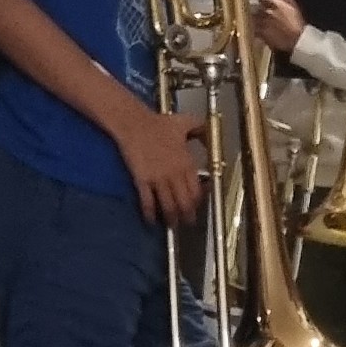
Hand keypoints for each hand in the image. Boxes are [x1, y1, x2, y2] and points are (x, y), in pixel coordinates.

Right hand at [119, 103, 206, 225]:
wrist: (134, 122)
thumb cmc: (160, 122)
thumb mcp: (187, 123)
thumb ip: (202, 131)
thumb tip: (211, 140)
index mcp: (187, 163)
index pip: (197, 191)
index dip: (198, 202)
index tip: (197, 205)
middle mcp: (175, 175)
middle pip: (185, 203)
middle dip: (187, 216)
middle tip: (187, 222)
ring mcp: (158, 179)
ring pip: (168, 206)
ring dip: (171, 218)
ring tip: (171, 224)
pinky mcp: (142, 180)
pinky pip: (147, 202)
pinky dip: (150, 214)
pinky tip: (150, 220)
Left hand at [253, 0, 305, 55]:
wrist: (298, 41)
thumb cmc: (297, 23)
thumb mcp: (293, 4)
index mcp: (274, 3)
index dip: (263, 1)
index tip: (265, 3)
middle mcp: (266, 12)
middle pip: (255, 8)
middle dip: (258, 10)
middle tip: (265, 16)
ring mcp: (262, 23)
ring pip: (253, 18)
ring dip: (256, 20)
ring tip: (264, 24)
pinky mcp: (260, 34)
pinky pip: (254, 30)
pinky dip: (256, 30)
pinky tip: (263, 32)